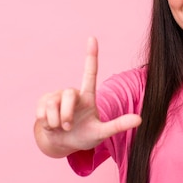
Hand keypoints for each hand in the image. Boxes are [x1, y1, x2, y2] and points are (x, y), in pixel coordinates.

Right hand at [34, 37, 141, 156]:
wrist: (63, 144)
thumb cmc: (85, 136)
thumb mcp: (102, 132)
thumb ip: (119, 125)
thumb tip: (140, 119)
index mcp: (88, 96)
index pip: (90, 73)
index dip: (91, 55)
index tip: (92, 38)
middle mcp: (72, 94)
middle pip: (68, 93)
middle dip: (66, 114)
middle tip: (68, 127)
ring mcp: (56, 97)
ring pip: (53, 104)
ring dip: (56, 121)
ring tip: (61, 127)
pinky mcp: (43, 102)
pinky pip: (42, 111)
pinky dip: (46, 122)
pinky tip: (50, 125)